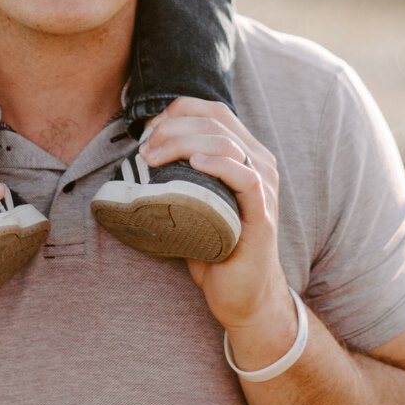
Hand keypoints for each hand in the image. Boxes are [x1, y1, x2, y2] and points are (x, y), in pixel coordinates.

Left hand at [139, 99, 299, 370]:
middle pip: (216, 123)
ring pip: (227, 145)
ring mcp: (264, 188)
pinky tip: (195, 164)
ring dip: (184, 144)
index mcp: (245, 153)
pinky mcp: (262, 216)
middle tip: (143, 150)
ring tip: (154, 158)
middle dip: (172, 129)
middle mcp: (260, 163)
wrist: (240, 294)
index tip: (148, 130)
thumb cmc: (213, 245)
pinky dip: (220, 165)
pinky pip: (247, 179)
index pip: (214, 110)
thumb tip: (140, 149)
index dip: (179, 110)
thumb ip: (180, 171)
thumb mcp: (194, 199)